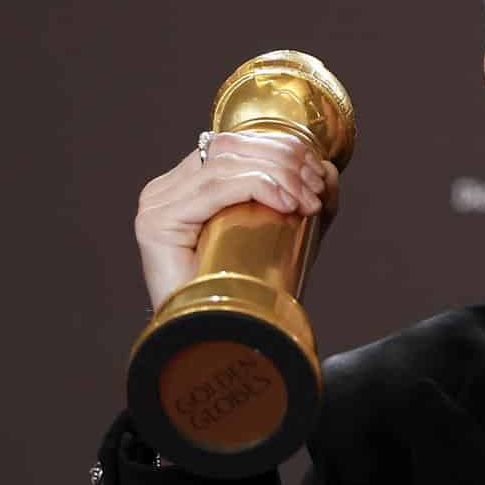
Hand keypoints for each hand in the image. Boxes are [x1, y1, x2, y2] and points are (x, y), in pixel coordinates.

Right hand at [134, 131, 339, 311]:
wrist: (216, 338)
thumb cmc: (245, 293)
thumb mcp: (285, 235)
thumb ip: (302, 200)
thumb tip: (327, 169)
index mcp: (187, 185)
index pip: (234, 146)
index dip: (279, 147)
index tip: (317, 172)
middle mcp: (166, 189)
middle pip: (230, 149)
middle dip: (284, 160)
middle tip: (316, 187)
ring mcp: (158, 204)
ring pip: (226, 165)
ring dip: (279, 175)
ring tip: (308, 200)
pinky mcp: (158, 222)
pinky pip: (215, 188)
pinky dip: (258, 187)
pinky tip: (287, 203)